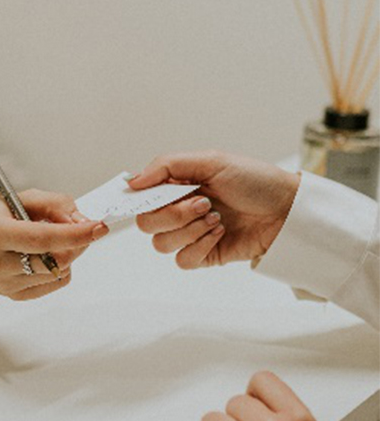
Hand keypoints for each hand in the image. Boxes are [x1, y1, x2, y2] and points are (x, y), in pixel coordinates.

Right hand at [0, 189, 108, 300]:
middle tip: (81, 228)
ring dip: (67, 254)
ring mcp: (7, 284)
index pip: (42, 238)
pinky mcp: (16, 296)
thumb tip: (81, 219)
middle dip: (77, 243)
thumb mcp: (16, 199)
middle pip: (54, 260)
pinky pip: (54, 283)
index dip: (75, 234)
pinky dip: (59, 267)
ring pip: (58, 272)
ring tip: (52, 241)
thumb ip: (52, 204)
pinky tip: (45, 256)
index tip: (98, 227)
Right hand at [129, 151, 300, 268]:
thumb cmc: (256, 181)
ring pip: (162, 244)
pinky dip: (200, 246)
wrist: (287, 211)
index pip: (142, 197)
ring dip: (189, 230)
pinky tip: (220, 233)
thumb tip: (132, 181)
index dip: (140, 200)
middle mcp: (180, 211)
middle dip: (172, 215)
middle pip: (146, 224)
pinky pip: (183, 260)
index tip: (149, 198)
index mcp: (177, 186)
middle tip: (203, 204)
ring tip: (216, 218)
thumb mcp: (212, 161)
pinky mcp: (204, 255)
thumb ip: (167, 166)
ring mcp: (190, 235)